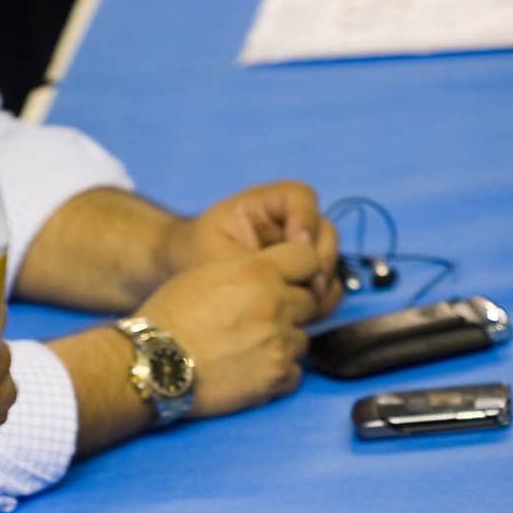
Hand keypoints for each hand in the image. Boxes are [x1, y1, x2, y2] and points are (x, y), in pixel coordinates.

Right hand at [142, 238, 326, 415]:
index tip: (288, 282)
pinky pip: (295, 374)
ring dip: (284, 344)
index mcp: (258, 272)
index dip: (300, 271)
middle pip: (309, 303)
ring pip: (302, 340)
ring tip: (251, 349)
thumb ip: (248, 271)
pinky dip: (279, 374)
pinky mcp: (275, 379)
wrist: (154, 363)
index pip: (309, 259)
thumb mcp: (207, 274)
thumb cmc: (170, 316)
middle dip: (291, 310)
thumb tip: (272, 277)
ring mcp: (279, 344)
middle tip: (260, 322)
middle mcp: (275, 305)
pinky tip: (253, 371)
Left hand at [165, 182, 340, 319]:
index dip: (305, 219)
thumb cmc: (194, 260)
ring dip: (324, 280)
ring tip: (309, 301)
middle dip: (321, 257)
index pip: (300, 198)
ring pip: (329, 259)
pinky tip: (307, 313)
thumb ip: (258, 261)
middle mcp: (286, 225)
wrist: (183, 284)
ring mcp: (297, 253)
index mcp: (264, 206)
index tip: (297, 245)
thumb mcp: (218, 255)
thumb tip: (301, 273)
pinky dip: (321, 298)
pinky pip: (323, 285)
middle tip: (310, 285)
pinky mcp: (300, 279)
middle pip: (324, 231)